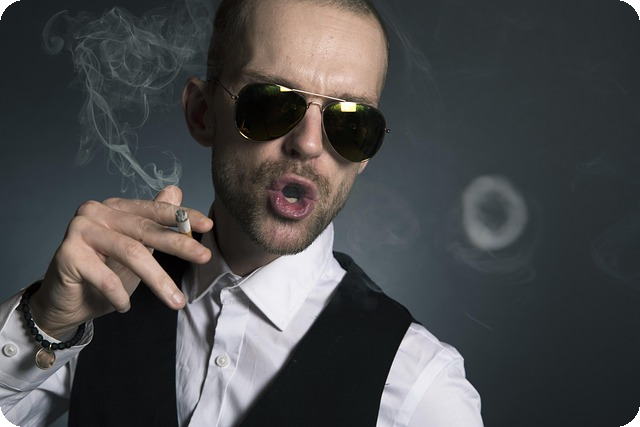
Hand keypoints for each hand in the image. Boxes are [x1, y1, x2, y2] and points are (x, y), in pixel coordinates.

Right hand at [29, 186, 212, 338]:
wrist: (64, 303)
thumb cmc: (103, 275)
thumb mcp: (136, 249)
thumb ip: (153, 223)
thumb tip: (176, 190)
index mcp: (115, 208)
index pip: (154, 210)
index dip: (182, 217)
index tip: (208, 225)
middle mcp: (96, 212)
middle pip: (146, 230)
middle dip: (179, 245)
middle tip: (204, 257)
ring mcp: (79, 230)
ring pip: (131, 253)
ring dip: (158, 280)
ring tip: (176, 302)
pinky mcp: (67, 253)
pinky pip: (105, 276)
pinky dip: (119, 295)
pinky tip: (124, 306)